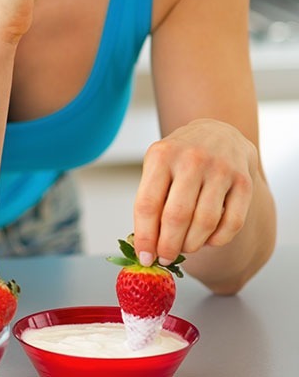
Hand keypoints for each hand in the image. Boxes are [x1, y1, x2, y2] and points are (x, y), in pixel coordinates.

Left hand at [132, 119, 256, 266]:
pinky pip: (233, 223)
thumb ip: (151, 199)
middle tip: (165, 258)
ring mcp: (220, 169)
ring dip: (192, 244)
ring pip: (205, 222)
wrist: (218, 131)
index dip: (145, 237)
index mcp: (161, 156)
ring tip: (184, 247)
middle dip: (168, 246)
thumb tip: (146, 245)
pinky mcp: (244, 181)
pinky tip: (208, 240)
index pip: (147, 205)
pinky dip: (218, 240)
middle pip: (176, 217)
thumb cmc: (180, 156)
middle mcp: (191, 160)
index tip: (145, 257)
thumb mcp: (157, 166)